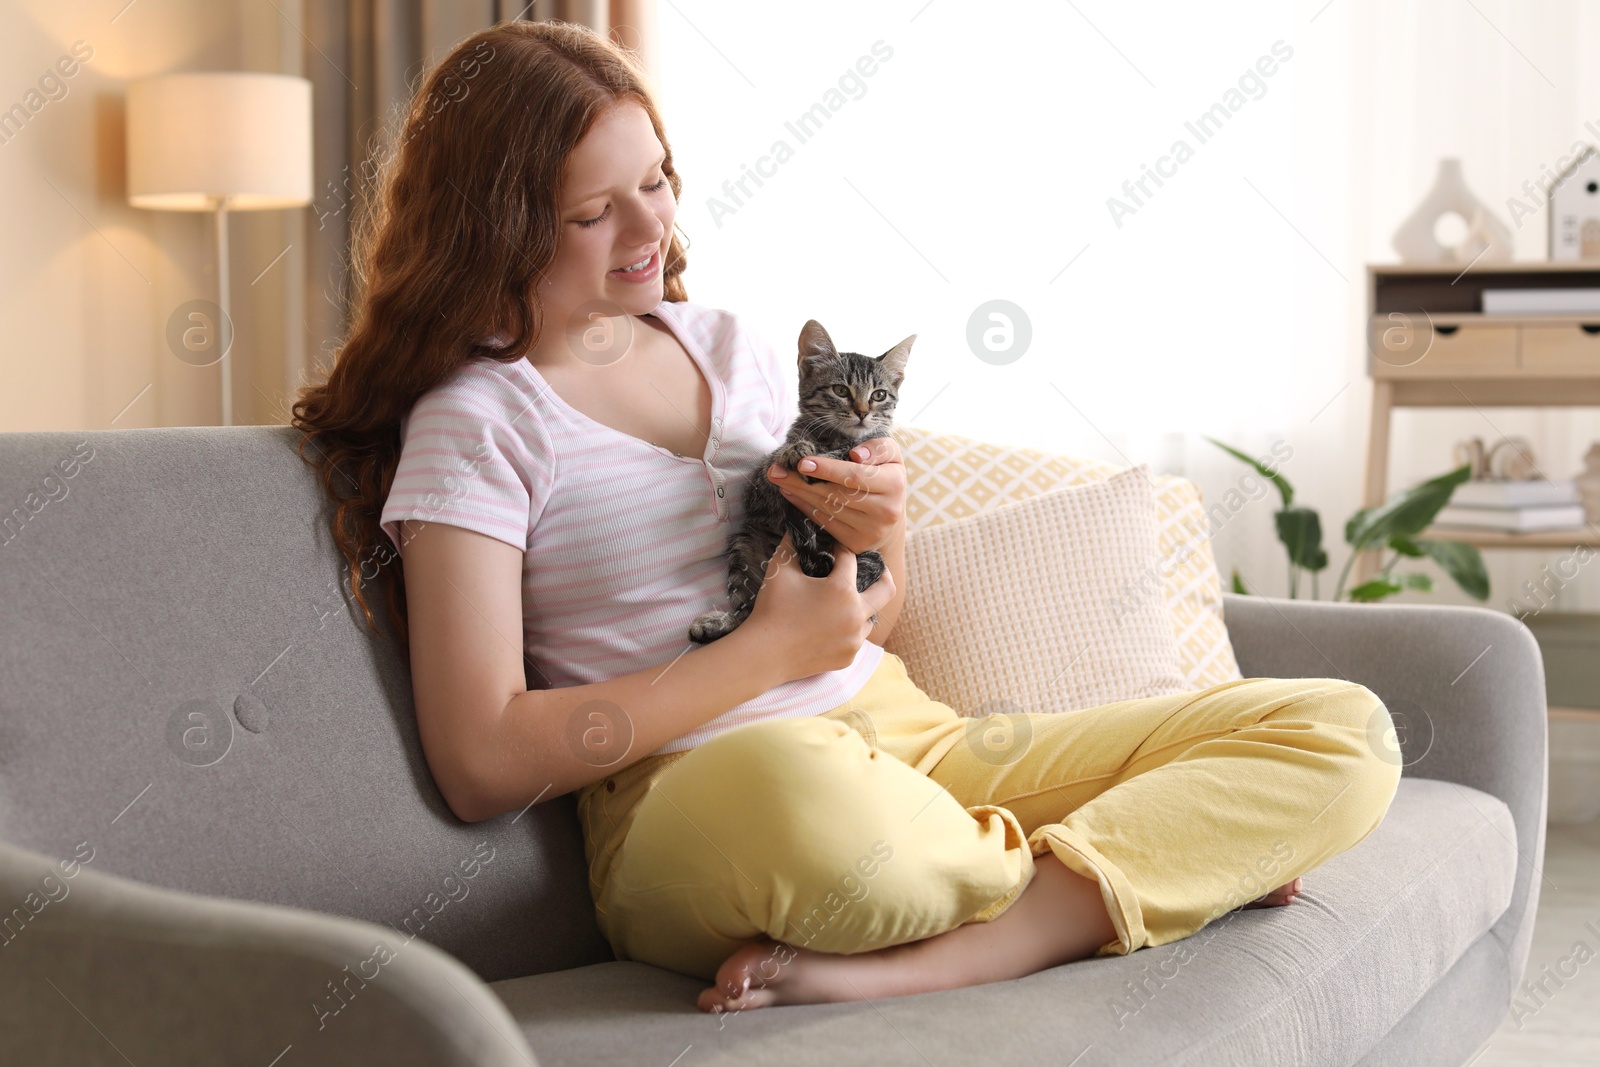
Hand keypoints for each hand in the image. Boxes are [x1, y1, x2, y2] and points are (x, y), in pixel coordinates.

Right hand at [744, 530, 894, 679]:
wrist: (764, 654)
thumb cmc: (771, 609)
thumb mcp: (780, 570)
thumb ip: (793, 544)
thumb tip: (796, 526)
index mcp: (842, 590)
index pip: (851, 559)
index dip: (842, 549)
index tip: (837, 546)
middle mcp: (855, 614)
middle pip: (886, 589)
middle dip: (882, 574)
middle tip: (875, 568)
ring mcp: (854, 639)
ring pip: (871, 618)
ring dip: (862, 607)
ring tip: (847, 602)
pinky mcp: (848, 658)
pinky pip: (856, 640)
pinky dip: (849, 631)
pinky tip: (833, 626)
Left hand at [766, 436, 906, 554]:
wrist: (891, 513)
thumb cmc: (885, 475)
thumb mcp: (890, 454)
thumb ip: (878, 448)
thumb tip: (856, 455)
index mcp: (895, 484)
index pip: (855, 476)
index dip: (827, 469)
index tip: (802, 463)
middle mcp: (886, 511)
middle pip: (836, 494)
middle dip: (803, 481)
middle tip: (777, 470)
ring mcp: (871, 531)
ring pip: (828, 509)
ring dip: (799, 494)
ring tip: (780, 480)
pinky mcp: (856, 544)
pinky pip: (825, 523)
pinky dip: (805, 508)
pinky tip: (791, 494)